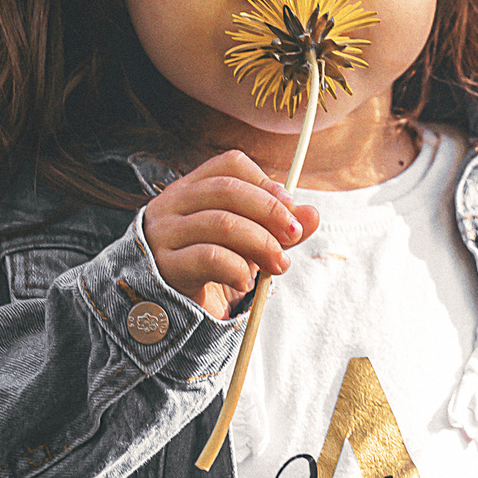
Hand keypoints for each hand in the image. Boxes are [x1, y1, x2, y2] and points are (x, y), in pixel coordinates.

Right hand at [142, 150, 318, 319]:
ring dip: (261, 243)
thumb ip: (277, 229)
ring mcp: (164, 233)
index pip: (229, 165)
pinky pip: (209, 257)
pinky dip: (238, 268)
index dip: (265, 181)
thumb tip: (312, 215)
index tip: (290, 206)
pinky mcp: (165, 266)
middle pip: (228, 190)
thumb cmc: (211, 270)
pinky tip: (246, 283)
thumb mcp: (248, 245)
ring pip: (221, 222)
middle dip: (270, 212)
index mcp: (191, 189)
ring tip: (277, 266)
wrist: (170, 312)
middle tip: (293, 236)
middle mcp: (171, 204)